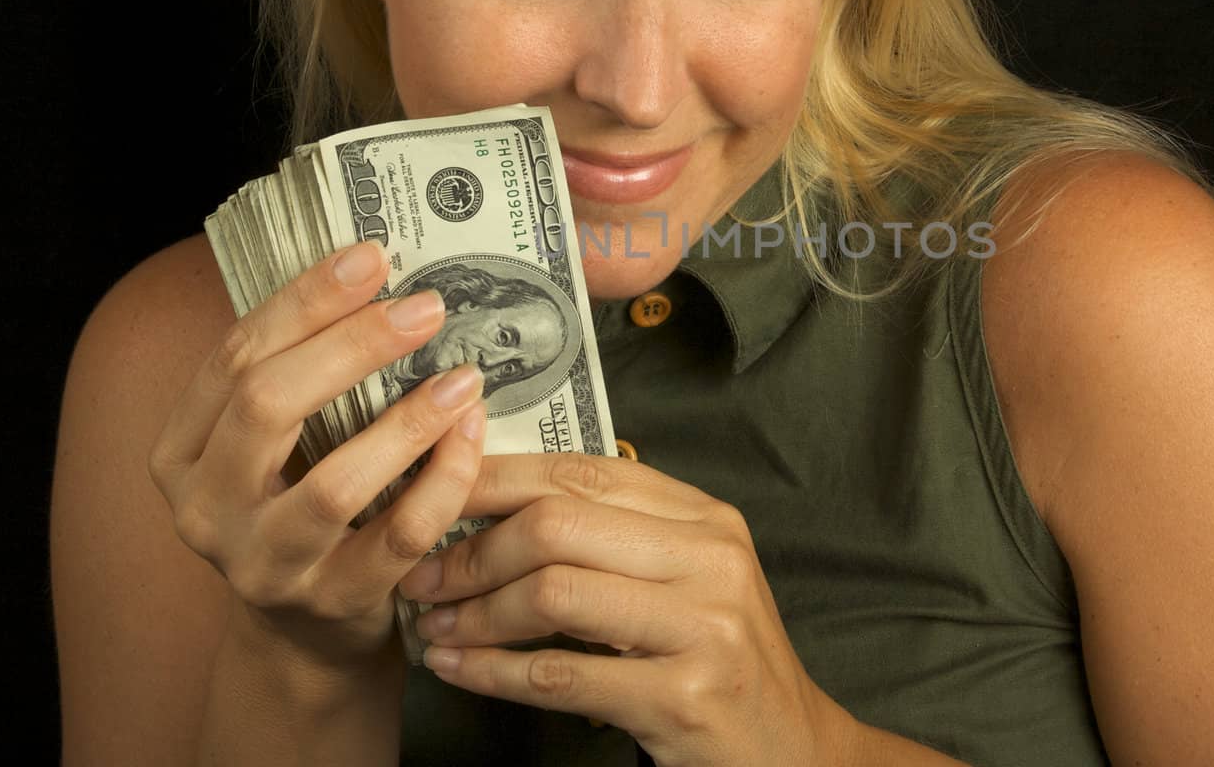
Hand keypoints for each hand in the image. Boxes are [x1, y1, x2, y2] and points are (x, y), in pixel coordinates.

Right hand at [147, 241, 489, 668]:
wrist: (307, 634)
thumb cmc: (300, 506)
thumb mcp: (275, 445)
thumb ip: (302, 374)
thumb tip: (374, 273)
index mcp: (180, 452)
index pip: (234, 357)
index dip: (303, 301)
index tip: (370, 256)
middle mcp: (206, 510)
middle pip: (268, 406)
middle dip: (352, 346)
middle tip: (425, 308)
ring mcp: (265, 565)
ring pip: (334, 483)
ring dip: (408, 421)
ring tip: (463, 376)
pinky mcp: (333, 602)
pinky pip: (398, 535)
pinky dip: (443, 481)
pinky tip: (472, 434)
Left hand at [397, 452, 848, 766]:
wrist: (790, 748)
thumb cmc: (718, 656)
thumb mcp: (687, 576)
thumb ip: (616, 532)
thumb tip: (497, 497)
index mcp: (705, 517)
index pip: (581, 473)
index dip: (495, 477)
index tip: (435, 490)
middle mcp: (710, 560)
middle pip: (557, 526)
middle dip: (471, 550)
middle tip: (423, 576)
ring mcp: (702, 627)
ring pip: (552, 593)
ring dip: (475, 613)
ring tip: (436, 626)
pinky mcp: (682, 697)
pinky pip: (560, 676)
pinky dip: (492, 672)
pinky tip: (459, 668)